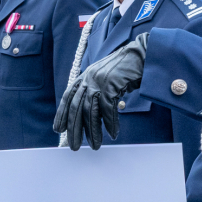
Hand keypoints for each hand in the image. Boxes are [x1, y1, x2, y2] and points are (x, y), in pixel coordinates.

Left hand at [54, 33, 148, 150]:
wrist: (142, 55)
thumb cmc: (126, 70)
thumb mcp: (105, 78)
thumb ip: (96, 91)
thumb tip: (92, 115)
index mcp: (85, 76)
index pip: (68, 97)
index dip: (62, 114)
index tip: (58, 129)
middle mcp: (89, 78)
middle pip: (76, 107)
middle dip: (74, 129)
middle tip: (73, 145)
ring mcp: (99, 81)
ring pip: (91, 111)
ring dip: (93, 132)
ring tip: (95, 145)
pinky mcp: (112, 85)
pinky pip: (107, 110)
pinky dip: (110, 124)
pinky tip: (112, 134)